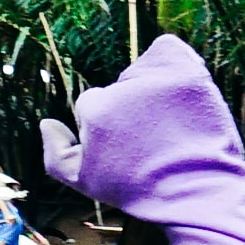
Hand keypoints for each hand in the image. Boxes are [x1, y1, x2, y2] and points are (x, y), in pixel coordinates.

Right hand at [46, 36, 244, 228]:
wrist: (197, 194)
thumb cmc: (139, 192)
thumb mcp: (86, 183)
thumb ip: (55, 155)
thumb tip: (47, 123)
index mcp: (95, 108)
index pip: (93, 102)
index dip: (109, 127)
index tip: (129, 147)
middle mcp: (123, 87)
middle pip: (118, 86)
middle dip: (130, 107)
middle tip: (153, 136)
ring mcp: (158, 77)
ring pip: (143, 69)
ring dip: (151, 87)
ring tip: (170, 120)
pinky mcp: (188, 72)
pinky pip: (169, 50)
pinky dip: (171, 63)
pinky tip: (179, 93)